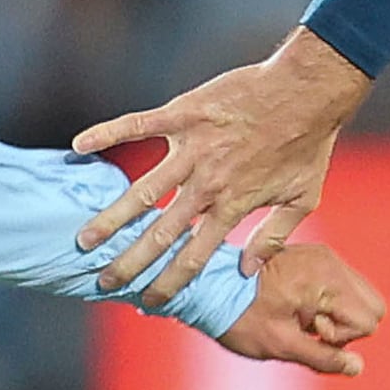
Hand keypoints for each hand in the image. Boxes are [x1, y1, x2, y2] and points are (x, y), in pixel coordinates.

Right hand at [71, 27, 373, 302]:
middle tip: (102, 281)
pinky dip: (108, 133)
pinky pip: (139, 125)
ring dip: (111, 217)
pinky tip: (80, 145)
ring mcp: (192, 149)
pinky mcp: (184, 114)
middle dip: (129, 262)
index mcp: (232, 207)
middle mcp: (207, 184)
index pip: (194, 257)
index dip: (168, 282)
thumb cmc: (309, 143)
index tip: (147, 300)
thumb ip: (273, 237)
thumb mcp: (303, 199)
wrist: (310, 89)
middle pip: (160, 233)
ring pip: (142, 190)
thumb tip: (246, 269)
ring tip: (84, 238)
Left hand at [217, 237, 385, 376]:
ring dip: (337, 316)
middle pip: (373, 306)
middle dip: (346, 326)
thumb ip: (324, 357)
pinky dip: (328, 304)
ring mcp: (323, 256)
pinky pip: (342, 288)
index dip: (341, 337)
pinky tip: (298, 307)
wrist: (207, 287)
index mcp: (325, 278)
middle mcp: (330, 261)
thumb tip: (357, 367)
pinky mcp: (315, 258)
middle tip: (307, 328)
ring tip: (300, 317)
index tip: (308, 331)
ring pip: (360, 298)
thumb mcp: (282, 345)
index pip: (368, 320)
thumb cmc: (240, 317)